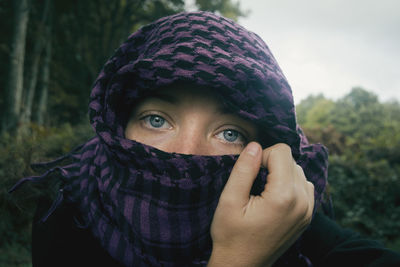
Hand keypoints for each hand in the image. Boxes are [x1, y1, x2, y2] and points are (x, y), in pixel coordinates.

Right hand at [208, 142, 313, 266]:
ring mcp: (308, 211)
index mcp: (284, 196)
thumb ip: (243, 170)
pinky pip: (304, 186)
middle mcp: (302, 202)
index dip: (261, 156)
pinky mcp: (307, 217)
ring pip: (299, 171)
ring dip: (281, 174)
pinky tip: (275, 197)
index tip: (249, 174)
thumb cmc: (231, 235)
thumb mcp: (229, 200)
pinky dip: (290, 184)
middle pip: (291, 160)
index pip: (282, 151)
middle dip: (271, 164)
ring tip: (263, 191)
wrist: (241, 265)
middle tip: (254, 184)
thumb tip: (255, 146)